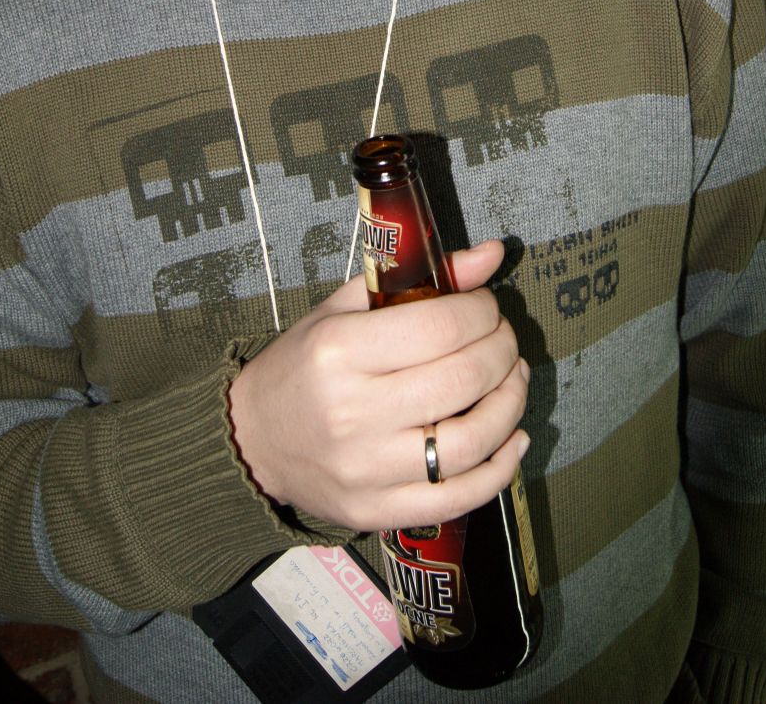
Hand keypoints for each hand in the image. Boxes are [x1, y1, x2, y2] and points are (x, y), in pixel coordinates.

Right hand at [227, 240, 529, 531]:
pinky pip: (458, 497)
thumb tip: (492, 255)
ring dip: (510, 405)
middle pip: (461, 380)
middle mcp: (354, 412)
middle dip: (501, 350)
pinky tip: (512, 437)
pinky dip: (500, 469)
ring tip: (513, 379)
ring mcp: (367, 469)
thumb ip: (415, 278)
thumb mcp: (344, 309)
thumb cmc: (303, 365)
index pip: (439, 326)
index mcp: (339, 351)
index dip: (481, 311)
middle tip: (503, 339)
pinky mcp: (377, 511)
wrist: (252, 439)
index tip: (486, 306)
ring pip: (469, 442)